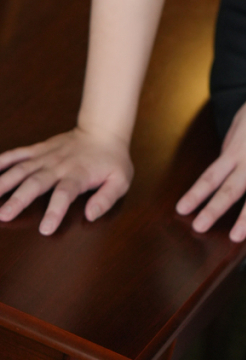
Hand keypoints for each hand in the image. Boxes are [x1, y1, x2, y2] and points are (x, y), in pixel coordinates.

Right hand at [0, 128, 133, 234]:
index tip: (45, 229)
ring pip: (21, 168)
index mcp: (79, 175)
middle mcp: (59, 165)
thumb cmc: (112, 160)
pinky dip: (2, 161)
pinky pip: (18, 153)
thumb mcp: (120, 180)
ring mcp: (47, 156)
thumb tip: (90, 214)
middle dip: (19, 199)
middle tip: (3, 215)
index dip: (55, 210)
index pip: (65, 193)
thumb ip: (106, 198)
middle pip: (36, 182)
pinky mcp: (39, 149)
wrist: (103, 130)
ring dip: (3, 182)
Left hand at [175, 80, 245, 241]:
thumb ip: (230, 144)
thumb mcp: (237, 122)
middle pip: (229, 190)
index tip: (181, 209)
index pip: (210, 177)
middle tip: (198, 227)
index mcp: (234, 151)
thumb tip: (224, 159)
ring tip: (237, 237)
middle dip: (212, 210)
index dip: (195, 194)